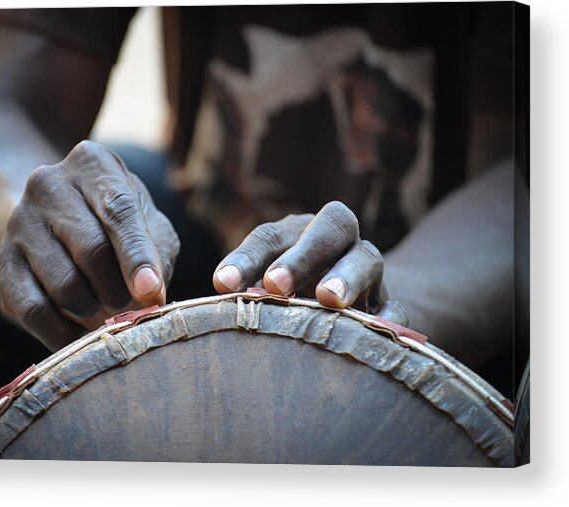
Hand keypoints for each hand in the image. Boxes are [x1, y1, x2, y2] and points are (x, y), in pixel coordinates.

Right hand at [0, 140, 179, 349]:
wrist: (55, 219)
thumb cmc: (116, 222)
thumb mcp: (147, 222)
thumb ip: (157, 252)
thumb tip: (151, 293)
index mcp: (92, 164)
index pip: (119, 210)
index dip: (137, 256)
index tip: (152, 290)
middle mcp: (48, 184)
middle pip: (92, 251)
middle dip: (120, 289)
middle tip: (130, 302)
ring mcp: (19, 221)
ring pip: (64, 285)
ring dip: (95, 309)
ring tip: (105, 306)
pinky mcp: (1, 260)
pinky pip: (32, 310)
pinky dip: (62, 334)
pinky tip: (80, 337)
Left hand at [212, 201, 406, 324]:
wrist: (348, 301)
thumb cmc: (291, 293)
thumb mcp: (266, 283)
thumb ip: (249, 287)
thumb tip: (221, 296)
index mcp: (300, 231)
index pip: (271, 235)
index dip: (247, 257)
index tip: (223, 284)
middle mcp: (339, 242)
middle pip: (332, 228)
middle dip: (303, 254)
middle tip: (275, 285)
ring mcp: (369, 271)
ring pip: (367, 260)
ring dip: (346, 276)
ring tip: (327, 299)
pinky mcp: (389, 304)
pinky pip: (395, 306)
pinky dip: (386, 316)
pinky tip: (371, 329)